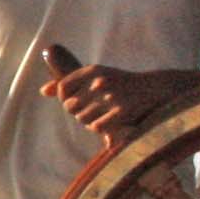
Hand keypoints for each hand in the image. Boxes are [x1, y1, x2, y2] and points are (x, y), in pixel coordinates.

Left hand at [44, 59, 194, 140]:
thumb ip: (70, 83)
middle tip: (95, 109)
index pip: (63, 89)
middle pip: (71, 107)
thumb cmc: (122, 84)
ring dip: (91, 121)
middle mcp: (100, 81)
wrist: (156, 90)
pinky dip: (102, 128)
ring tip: (105, 115)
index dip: (66, 99)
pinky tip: (111, 122)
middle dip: (80, 112)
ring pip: (83, 119)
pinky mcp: (121, 112)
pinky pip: (97, 127)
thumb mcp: (97, 77)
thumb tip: (43, 91)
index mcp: (93, 70)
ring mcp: (111, 97)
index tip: (76, 102)